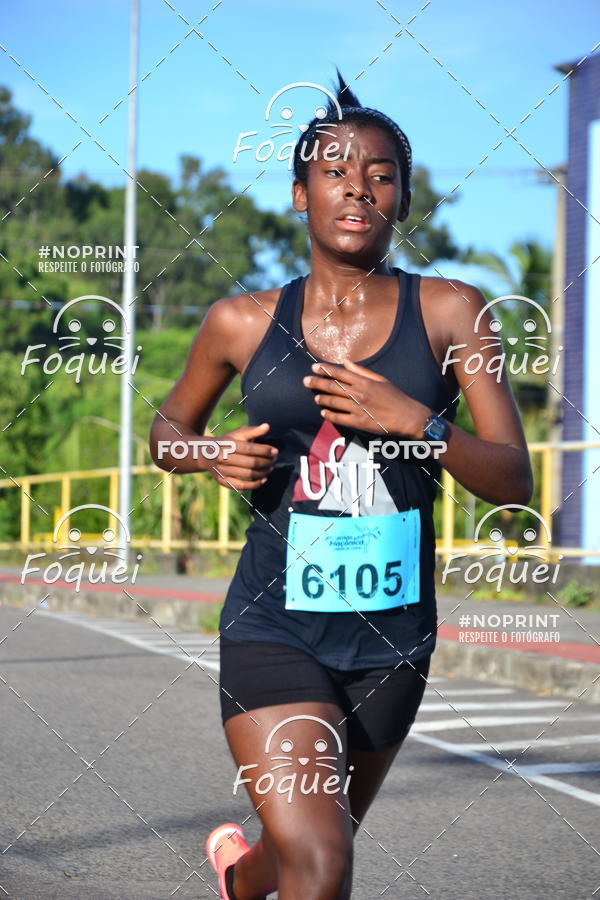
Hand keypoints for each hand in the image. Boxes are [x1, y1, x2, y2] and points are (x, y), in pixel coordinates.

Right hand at [204, 422, 277, 490]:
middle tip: (274, 460)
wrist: (206, 454)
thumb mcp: (237, 434)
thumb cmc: (227, 442)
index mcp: (228, 444)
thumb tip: (267, 426)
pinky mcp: (223, 481)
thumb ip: (253, 431)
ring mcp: (222, 471)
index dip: (264, 450)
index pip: (249, 448)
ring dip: (263, 472)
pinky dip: (255, 484)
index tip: (275, 451)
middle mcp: (223, 458)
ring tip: (270, 468)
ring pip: (248, 474)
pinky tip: (264, 479)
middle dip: (266, 462)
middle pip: (250, 462)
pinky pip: (242, 486)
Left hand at [302, 360, 430, 437]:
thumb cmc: (394, 396)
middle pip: (332, 387)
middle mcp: (359, 394)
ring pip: (333, 402)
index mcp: (364, 382)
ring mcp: (358, 408)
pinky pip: (339, 418)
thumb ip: (361, 371)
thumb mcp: (380, 379)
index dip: (325, 370)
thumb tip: (345, 362)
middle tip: (305, 381)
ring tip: (315, 397)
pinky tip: (323, 412)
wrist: (406, 416)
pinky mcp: (358, 422)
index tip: (314, 367)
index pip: (340, 373)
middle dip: (317, 383)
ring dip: (322, 399)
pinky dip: (329, 415)